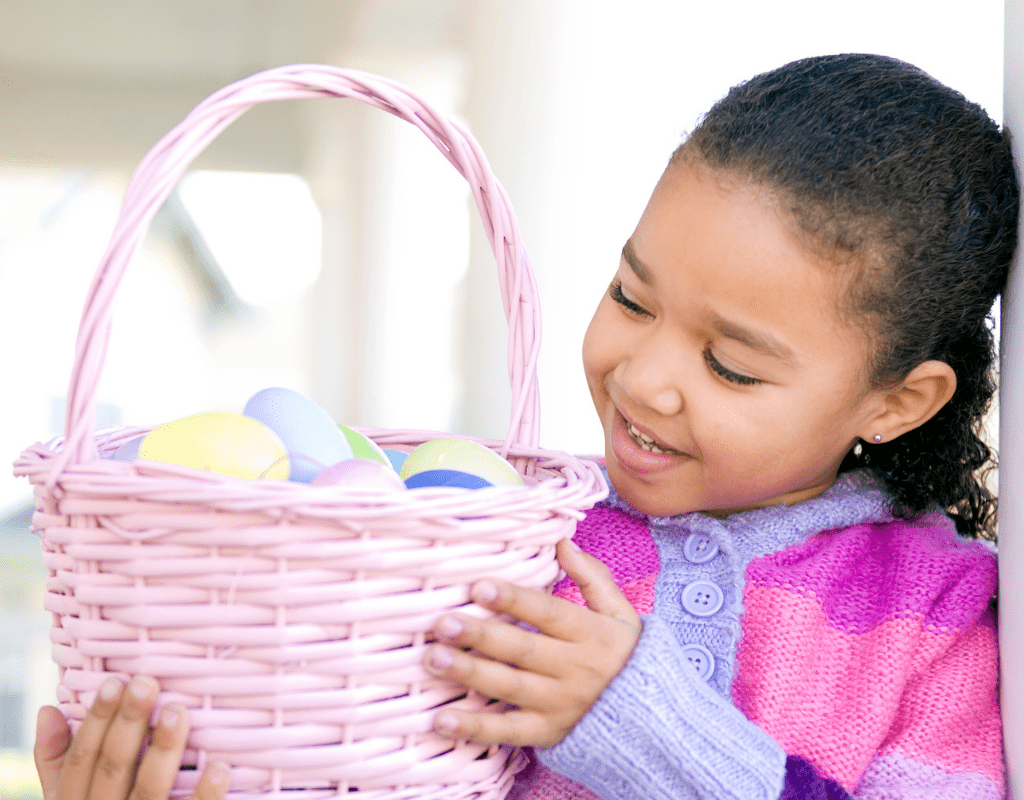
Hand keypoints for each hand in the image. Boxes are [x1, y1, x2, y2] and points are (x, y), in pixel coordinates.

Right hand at [34, 675, 229, 799]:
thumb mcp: (68, 799)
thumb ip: (57, 762)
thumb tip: (48, 710)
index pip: (81, 759)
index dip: (97, 719)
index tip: (115, 681)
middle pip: (114, 768)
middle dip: (129, 724)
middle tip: (146, 683)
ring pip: (148, 790)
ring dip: (163, 751)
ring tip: (178, 713)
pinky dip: (205, 793)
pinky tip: (220, 767)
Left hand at [424, 538, 640, 747]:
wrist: (653, 717)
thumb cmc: (625, 655)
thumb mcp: (621, 613)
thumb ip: (592, 577)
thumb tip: (562, 542)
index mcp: (591, 635)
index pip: (548, 613)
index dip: (513, 600)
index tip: (479, 586)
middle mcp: (575, 670)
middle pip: (522, 650)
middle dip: (481, 635)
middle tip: (442, 622)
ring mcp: (559, 705)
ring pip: (510, 687)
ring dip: (470, 673)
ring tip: (433, 659)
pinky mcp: (547, 733)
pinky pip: (508, 732)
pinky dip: (475, 727)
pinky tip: (442, 719)